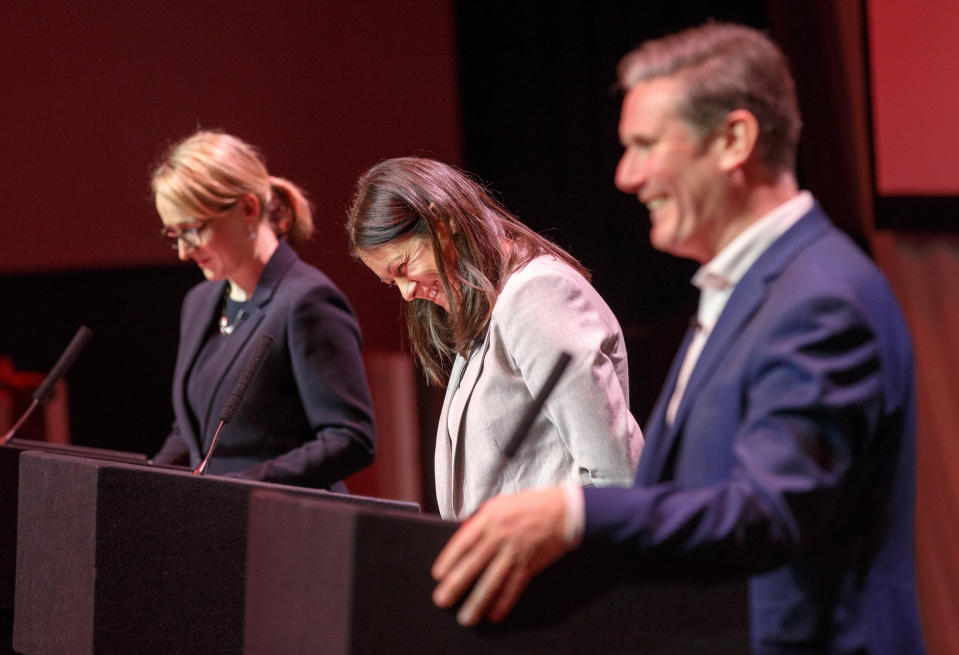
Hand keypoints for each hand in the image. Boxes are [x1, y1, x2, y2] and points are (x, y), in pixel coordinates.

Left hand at [431, 487, 569, 625]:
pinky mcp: (529, 565)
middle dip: (456, 584)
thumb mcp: (500, 505)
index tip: (439, 574)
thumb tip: (464, 539)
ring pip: (492, 581)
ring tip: (466, 617)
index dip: (449, 559)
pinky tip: (494, 614)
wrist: (562, 511)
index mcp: (490, 518)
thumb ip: (481, 521)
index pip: (464, 542)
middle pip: (473, 564)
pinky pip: (514, 587)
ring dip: (478, 601)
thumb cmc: (530, 506)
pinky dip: (504, 602)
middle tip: (442, 599)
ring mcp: (514, 552)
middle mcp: (500, 536)